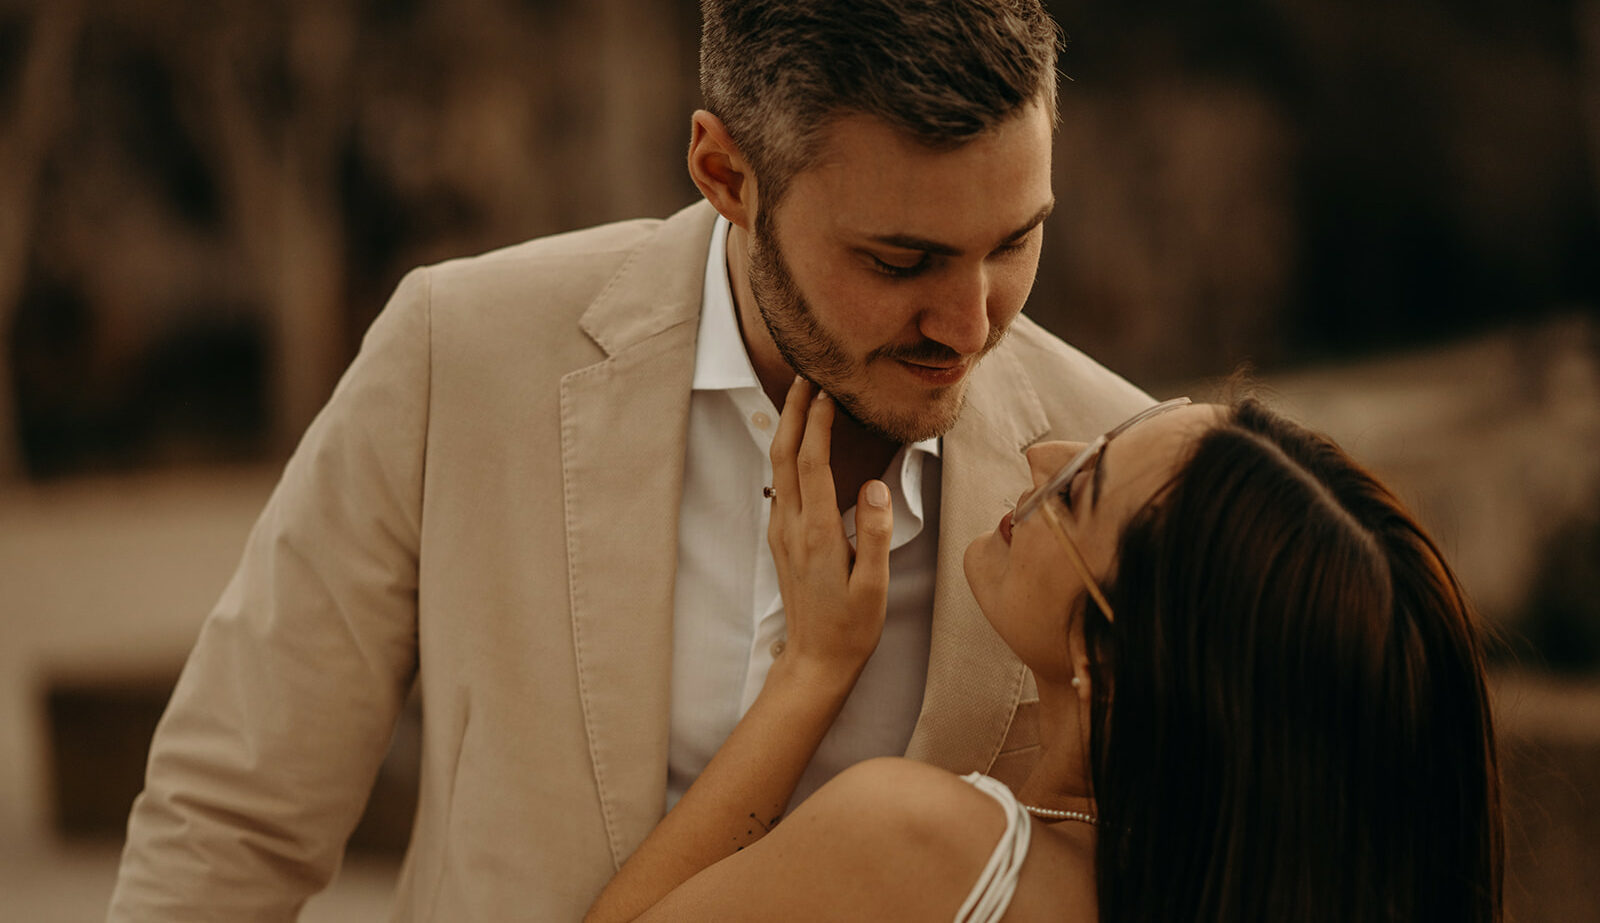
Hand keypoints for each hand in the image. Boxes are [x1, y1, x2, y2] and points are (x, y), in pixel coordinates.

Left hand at [767, 377, 894, 675]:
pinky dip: (790, 453)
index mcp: (817, 534)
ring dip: (788, 428)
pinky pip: (781, 484)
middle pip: (784, 455)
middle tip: (805, 375)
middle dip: (792, 412)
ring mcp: (782, 532)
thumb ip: (875, 534)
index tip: (828, 391)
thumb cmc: (851, 627)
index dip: (817, 423)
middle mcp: (792, 527)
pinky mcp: (783, 539)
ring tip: (803, 398)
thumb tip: (873, 487)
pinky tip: (802, 443)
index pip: (812, 463)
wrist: (815, 661)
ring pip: (778, 468)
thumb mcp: (874, 586)